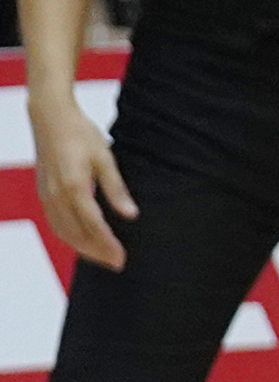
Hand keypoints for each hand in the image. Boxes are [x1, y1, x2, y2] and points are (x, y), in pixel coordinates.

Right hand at [30, 97, 136, 269]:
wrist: (50, 118)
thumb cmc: (81, 134)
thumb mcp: (106, 158)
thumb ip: (116, 189)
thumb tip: (131, 215)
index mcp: (74, 187)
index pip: (93, 226)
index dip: (108, 245)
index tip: (122, 258)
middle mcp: (56, 195)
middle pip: (76, 234)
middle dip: (97, 252)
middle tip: (117, 264)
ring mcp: (46, 195)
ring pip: (63, 232)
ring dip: (83, 248)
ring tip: (103, 257)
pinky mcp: (43, 193)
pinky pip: (55, 223)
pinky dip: (69, 237)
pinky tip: (83, 241)